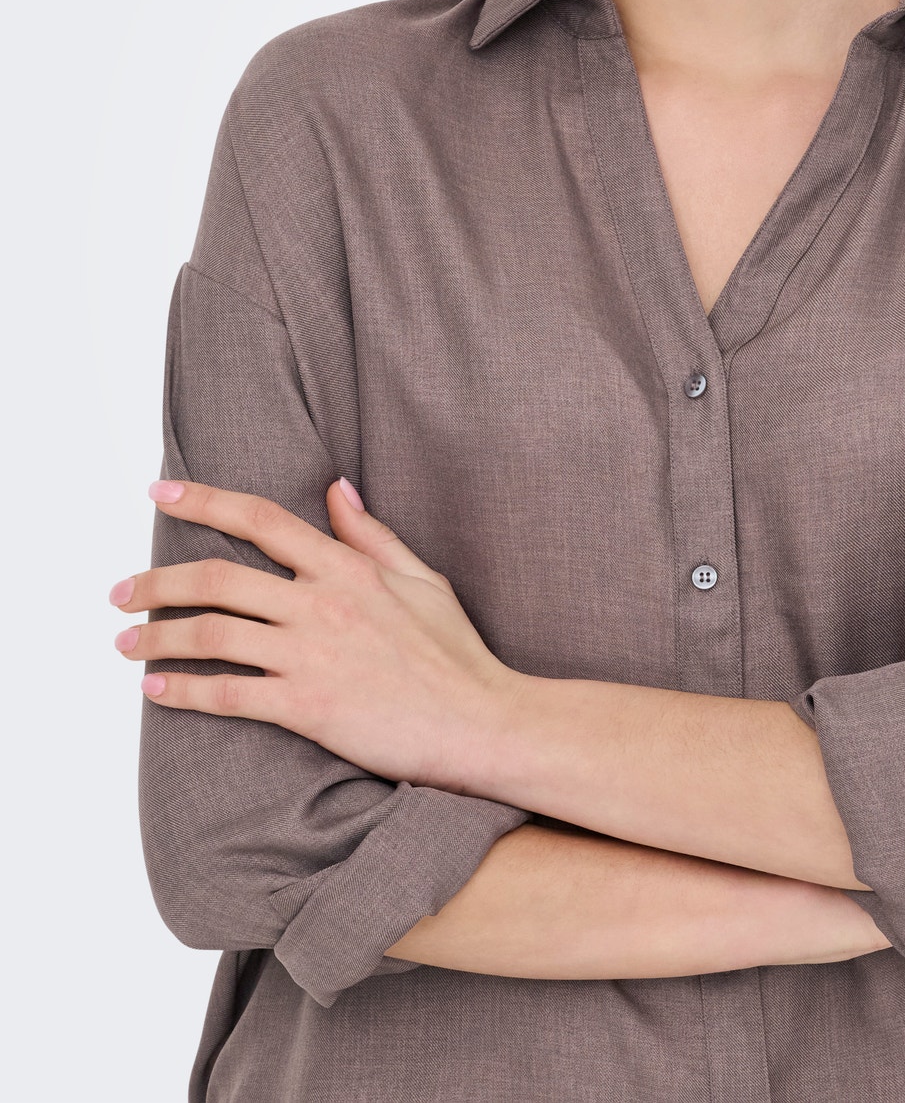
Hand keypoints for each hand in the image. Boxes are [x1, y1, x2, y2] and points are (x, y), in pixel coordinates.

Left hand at [109, 477, 522, 792]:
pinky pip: (227, 695)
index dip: (204, 501)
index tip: (161, 494)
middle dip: (156, 582)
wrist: (479, 723)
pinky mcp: (307, 707)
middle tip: (119, 592)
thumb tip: (336, 488)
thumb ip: (371, 535)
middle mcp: (322, 603)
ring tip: (124, 643)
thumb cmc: (455, 654)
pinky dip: (183, 693)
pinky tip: (156, 692)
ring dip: (157, 637)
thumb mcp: (422, 578)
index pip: (260, 520)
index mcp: (346, 567)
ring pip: (212, 635)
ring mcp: (311, 655)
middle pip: (217, 578)